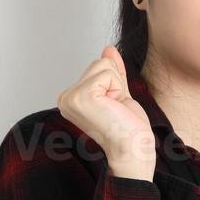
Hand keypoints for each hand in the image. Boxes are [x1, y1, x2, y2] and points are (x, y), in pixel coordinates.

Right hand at [57, 45, 155, 177]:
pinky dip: (117, 89)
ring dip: (117, 87)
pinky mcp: (82, 96)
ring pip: (104, 65)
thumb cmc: (128, 130)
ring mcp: (71, 97)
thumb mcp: (119, 93)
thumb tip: (108, 49)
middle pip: (100, 63)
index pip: (98, 66)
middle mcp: (66, 97)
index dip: (114, 84)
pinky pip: (107, 73)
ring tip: (114, 109)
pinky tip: (113, 108)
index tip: (113, 108)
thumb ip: (112, 72)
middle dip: (116, 83)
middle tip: (115, 109)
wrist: (134, 150)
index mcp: (71, 98)